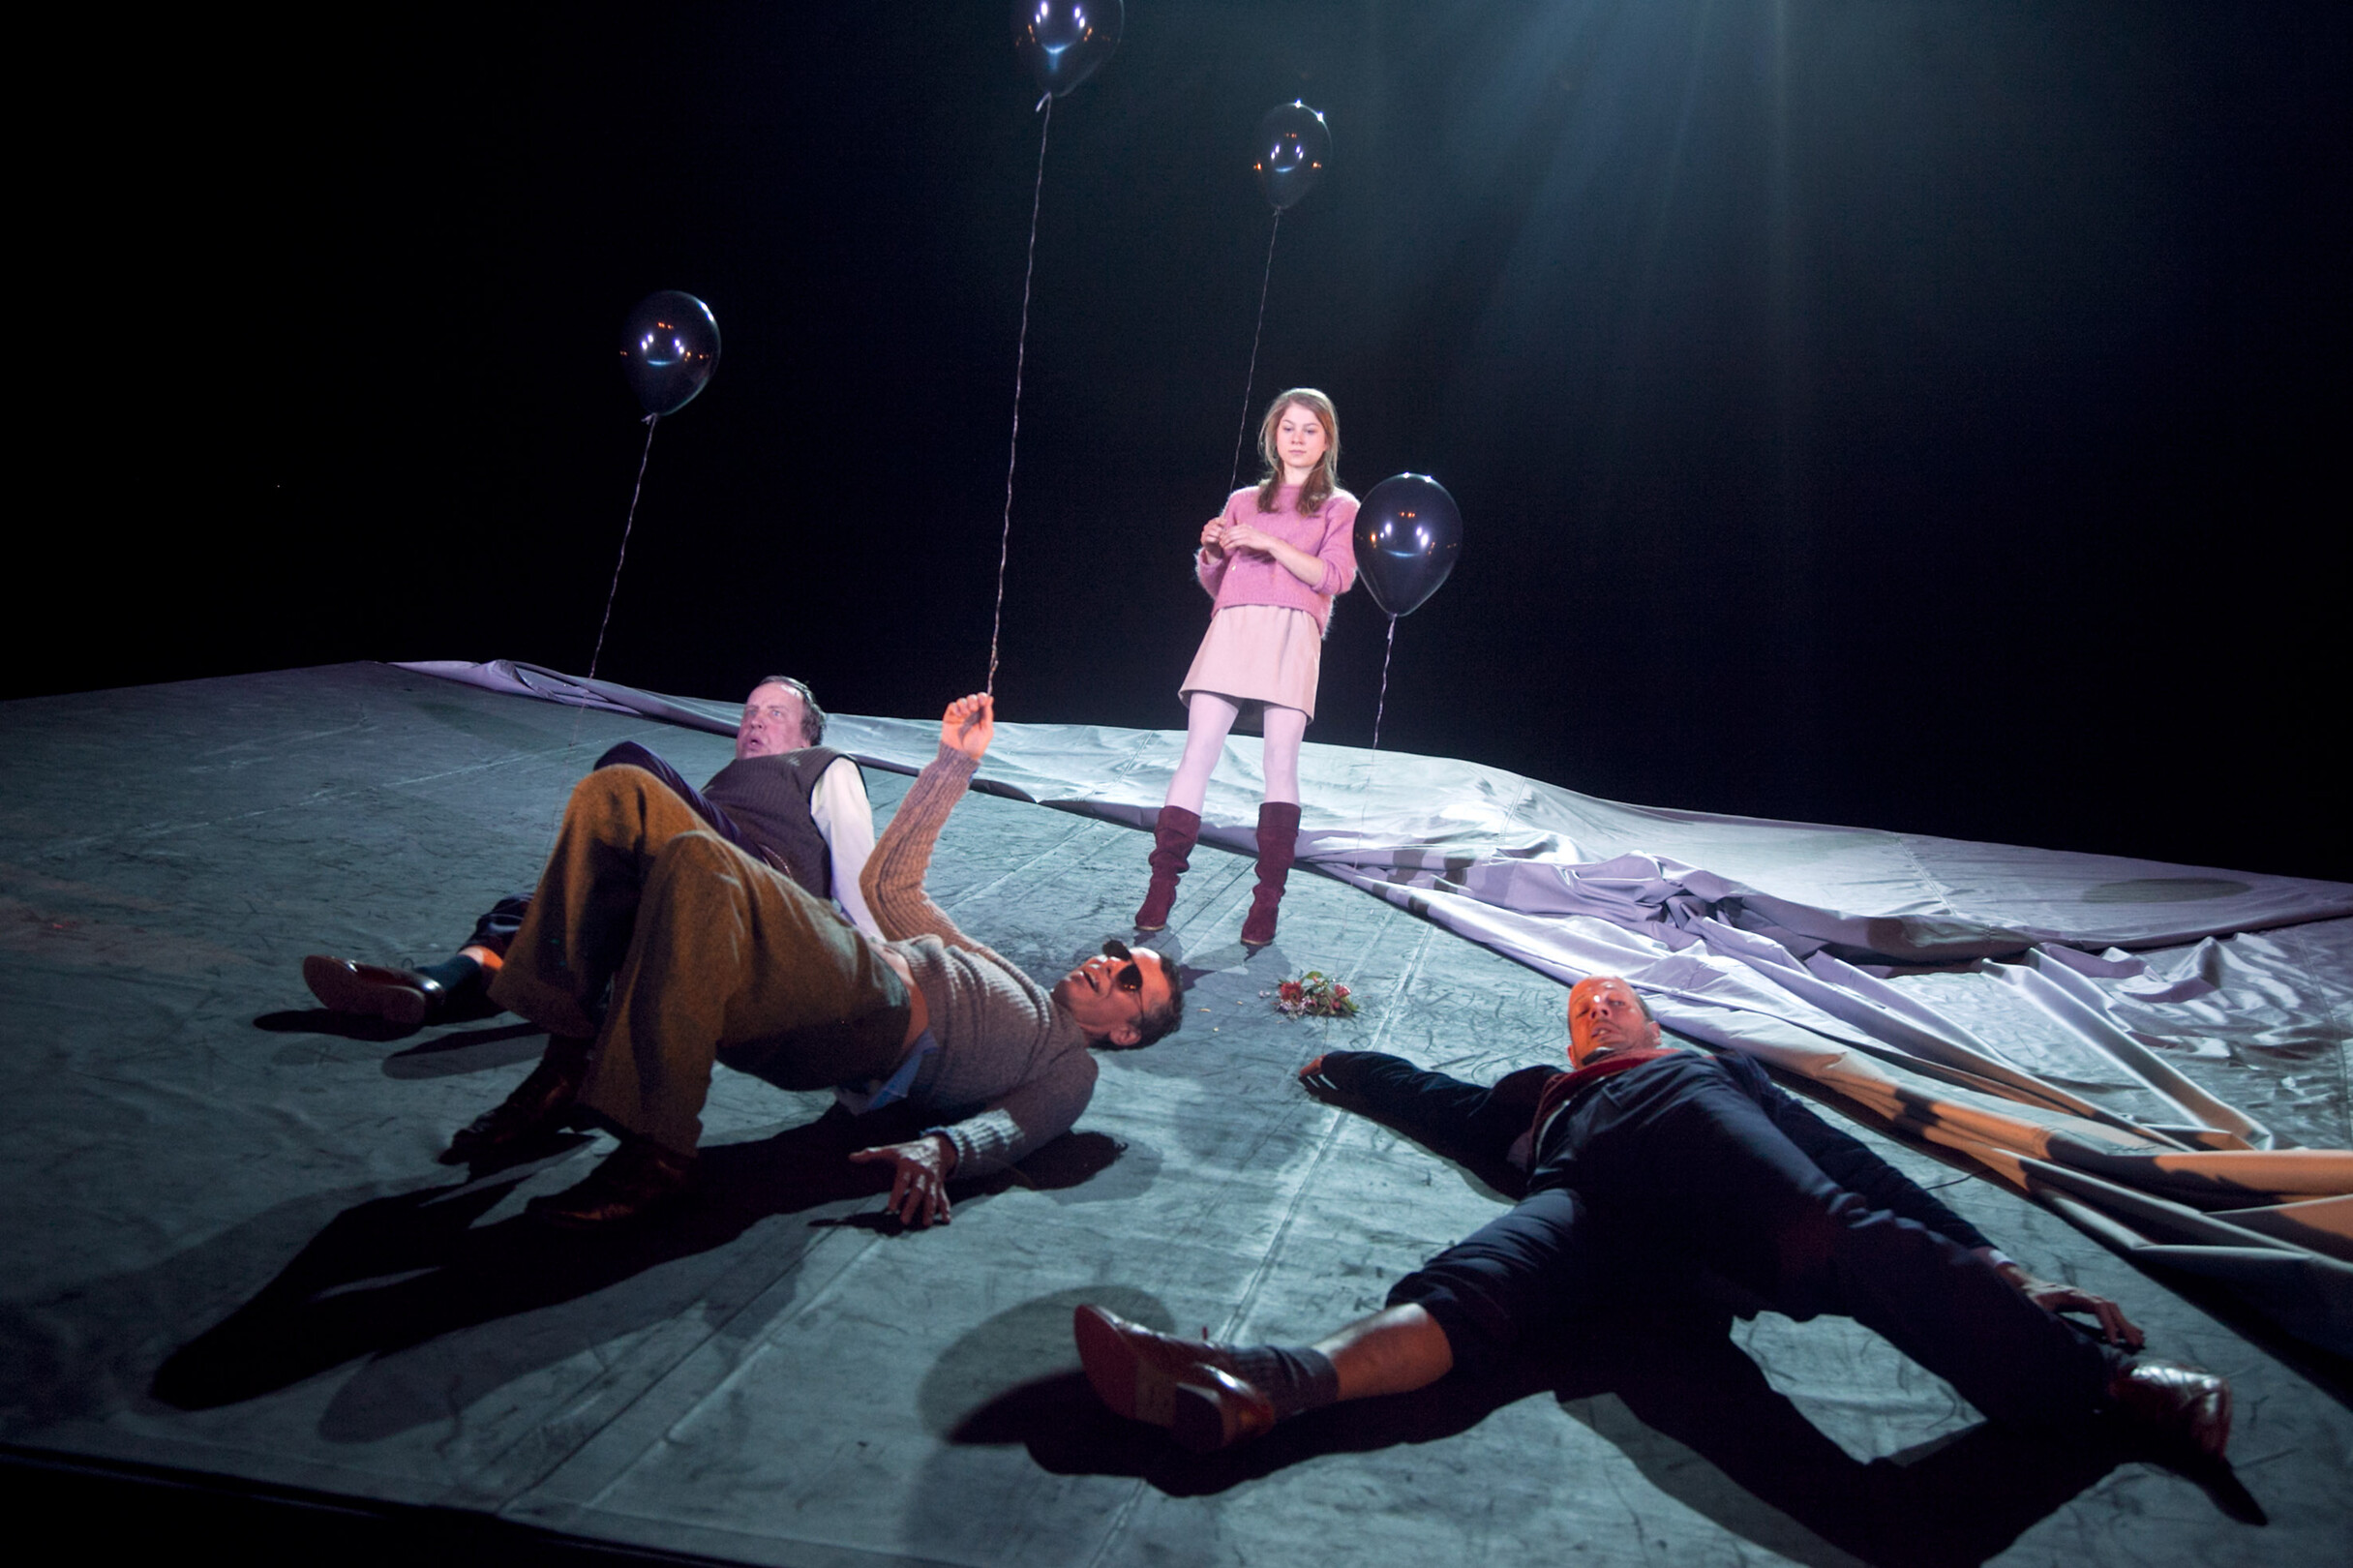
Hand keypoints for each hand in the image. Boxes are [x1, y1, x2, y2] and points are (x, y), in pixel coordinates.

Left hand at [848, 1135, 957, 1227]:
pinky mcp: (940, 1186)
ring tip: (925, 1224)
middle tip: (903, 1220)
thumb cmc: (909, 1150)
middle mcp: (922, 1173)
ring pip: (931, 1196)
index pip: (902, 1181)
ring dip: (929, 1210)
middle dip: (912, 1206)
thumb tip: (851, 1157)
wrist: (937, 1147)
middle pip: (918, 1191)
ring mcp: (933, 1180)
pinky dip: (945, 1209)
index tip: (891, 1208)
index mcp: (908, 1165)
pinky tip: (946, 1220)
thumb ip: (871, 1154)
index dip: (897, 1194)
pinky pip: (943, 1198)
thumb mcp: (891, 1149)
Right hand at [939, 693, 993, 761]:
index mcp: (980, 716)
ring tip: (966, 714)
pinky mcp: (949, 718)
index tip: (983, 700)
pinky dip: (956, 707)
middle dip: (973, 700)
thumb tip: (990, 699)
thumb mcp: (986, 731)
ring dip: (964, 704)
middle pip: (971, 698)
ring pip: (961, 701)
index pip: (981, 701)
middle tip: (973, 709)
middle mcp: (970, 715)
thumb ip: (988, 715)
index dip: (982, 697)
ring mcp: (959, 716)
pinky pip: (952, 706)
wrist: (961, 756)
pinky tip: (959, 715)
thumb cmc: (975, 746)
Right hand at [1199, 518, 1226, 552]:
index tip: (1225, 523)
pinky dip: (1214, 539)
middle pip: (1212, 526)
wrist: (1214, 548)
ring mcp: (1204, 533)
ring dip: (1217, 535)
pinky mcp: (1203, 539)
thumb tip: (1225, 520)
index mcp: (1211, 523)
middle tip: (1224, 533)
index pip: (1215, 519)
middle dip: (1219, 529)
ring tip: (1221, 537)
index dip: (1220, 520)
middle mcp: (1206, 527)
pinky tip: (1218, 541)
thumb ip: (1223, 525)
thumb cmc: (1219, 537)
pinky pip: (1208, 538)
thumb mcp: (1222, 531)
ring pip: (1210, 531)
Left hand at [1220, 521, 1273, 555]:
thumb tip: (1237, 536)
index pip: (1231, 528)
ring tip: (1222, 546)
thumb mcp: (1251, 533)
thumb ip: (1244, 533)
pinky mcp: (1246, 540)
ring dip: (1225, 541)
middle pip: (1230, 532)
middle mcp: (1244, 529)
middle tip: (1220, 542)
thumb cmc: (1260, 539)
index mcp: (1244, 526)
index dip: (1225, 533)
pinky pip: (1235, 542)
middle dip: (1223, 537)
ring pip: (1231, 537)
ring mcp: (1245, 534)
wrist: (1268, 542)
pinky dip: (1229, 545)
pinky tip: (1226, 548)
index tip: (1222, 538)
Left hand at [2008, 1268, 2144, 1347]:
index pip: (2098, 1306)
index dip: (2107, 1323)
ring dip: (2125, 1324)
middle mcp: (2084, 1294)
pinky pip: (2108, 1311)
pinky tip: (2132, 1331)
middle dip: (2123, 1325)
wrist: (2028, 1285)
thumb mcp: (2035, 1305)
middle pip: (2110, 1307)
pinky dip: (2121, 1321)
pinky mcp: (2087, 1303)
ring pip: (2112, 1309)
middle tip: (2134, 1343)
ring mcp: (2087, 1297)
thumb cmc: (2031, 1296)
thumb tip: (2064, 1330)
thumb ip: (2046, 1315)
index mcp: (2073, 1294)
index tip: (2113, 1340)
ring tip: (2139, 1340)